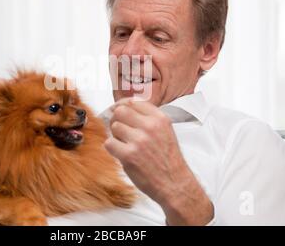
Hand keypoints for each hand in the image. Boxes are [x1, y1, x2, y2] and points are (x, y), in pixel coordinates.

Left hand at [104, 98, 213, 224]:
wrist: (174, 183)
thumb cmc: (168, 159)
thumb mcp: (164, 131)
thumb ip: (147, 119)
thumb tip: (123, 108)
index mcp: (160, 118)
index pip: (134, 101)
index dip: (123, 106)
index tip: (119, 112)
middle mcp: (150, 126)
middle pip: (120, 111)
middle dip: (116, 119)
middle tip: (119, 129)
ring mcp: (139, 140)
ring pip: (114, 127)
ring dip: (116, 136)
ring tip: (125, 145)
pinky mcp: (129, 155)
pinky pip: (109, 143)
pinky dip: (112, 149)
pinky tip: (122, 154)